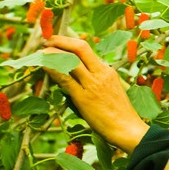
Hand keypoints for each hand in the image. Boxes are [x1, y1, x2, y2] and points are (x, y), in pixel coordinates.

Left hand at [41, 35, 147, 153]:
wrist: (126, 128)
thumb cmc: (118, 113)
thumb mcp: (110, 90)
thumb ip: (96, 80)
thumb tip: (77, 76)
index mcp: (107, 70)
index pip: (86, 49)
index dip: (69, 42)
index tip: (57, 41)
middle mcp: (101, 73)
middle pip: (80, 48)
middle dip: (61, 41)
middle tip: (47, 41)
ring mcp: (92, 84)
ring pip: (71, 60)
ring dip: (54, 53)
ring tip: (42, 52)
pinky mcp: (84, 98)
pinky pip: (66, 79)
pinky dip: (53, 69)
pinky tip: (44, 66)